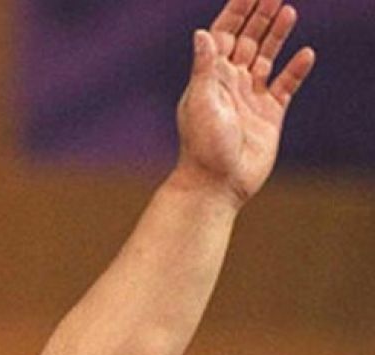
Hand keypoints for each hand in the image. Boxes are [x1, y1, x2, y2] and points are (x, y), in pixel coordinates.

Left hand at [174, 0, 315, 206]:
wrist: (217, 184)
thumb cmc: (203, 146)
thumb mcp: (202, 102)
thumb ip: (204, 67)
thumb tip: (202, 33)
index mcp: (209, 77)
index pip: (224, 36)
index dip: (236, 13)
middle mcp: (229, 83)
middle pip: (246, 41)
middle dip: (259, 17)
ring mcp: (250, 98)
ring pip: (265, 58)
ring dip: (276, 36)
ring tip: (288, 12)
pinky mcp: (269, 115)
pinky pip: (284, 86)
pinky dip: (295, 70)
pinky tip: (306, 54)